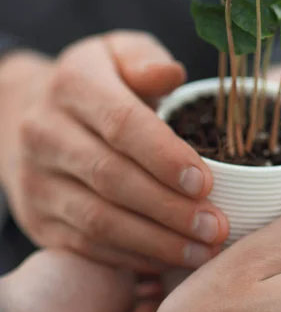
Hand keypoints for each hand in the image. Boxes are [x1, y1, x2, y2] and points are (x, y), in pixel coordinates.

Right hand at [0, 31, 228, 272]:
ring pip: (99, 220)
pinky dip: (132, 257)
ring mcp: (37, 179)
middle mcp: (46, 132)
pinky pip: (87, 245)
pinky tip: (169, 258)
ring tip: (203, 250)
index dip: (166, 157)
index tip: (206, 183)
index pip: (121, 124)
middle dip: (170, 208)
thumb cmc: (98, 82)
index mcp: (73, 84)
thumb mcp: (119, 53)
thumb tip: (172, 74)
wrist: (33, 114)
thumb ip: (146, 60)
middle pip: (112, 178)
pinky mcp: (39, 217)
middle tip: (217, 226)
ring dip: (157, 241)